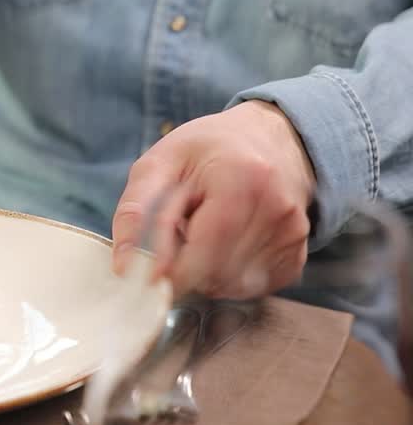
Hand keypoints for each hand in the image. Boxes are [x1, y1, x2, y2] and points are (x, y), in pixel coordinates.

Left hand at [111, 101, 316, 298]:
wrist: (273, 138)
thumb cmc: (209, 149)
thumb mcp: (159, 163)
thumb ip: (135, 212)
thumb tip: (126, 267)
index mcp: (241, 180)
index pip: (204, 252)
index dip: (171, 272)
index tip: (151, 272)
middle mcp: (276, 211)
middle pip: (217, 275)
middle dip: (187, 267)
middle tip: (179, 236)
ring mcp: (293, 236)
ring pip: (233, 286)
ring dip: (207, 273)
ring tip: (203, 234)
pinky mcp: (298, 254)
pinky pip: (252, 286)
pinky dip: (229, 275)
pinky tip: (224, 245)